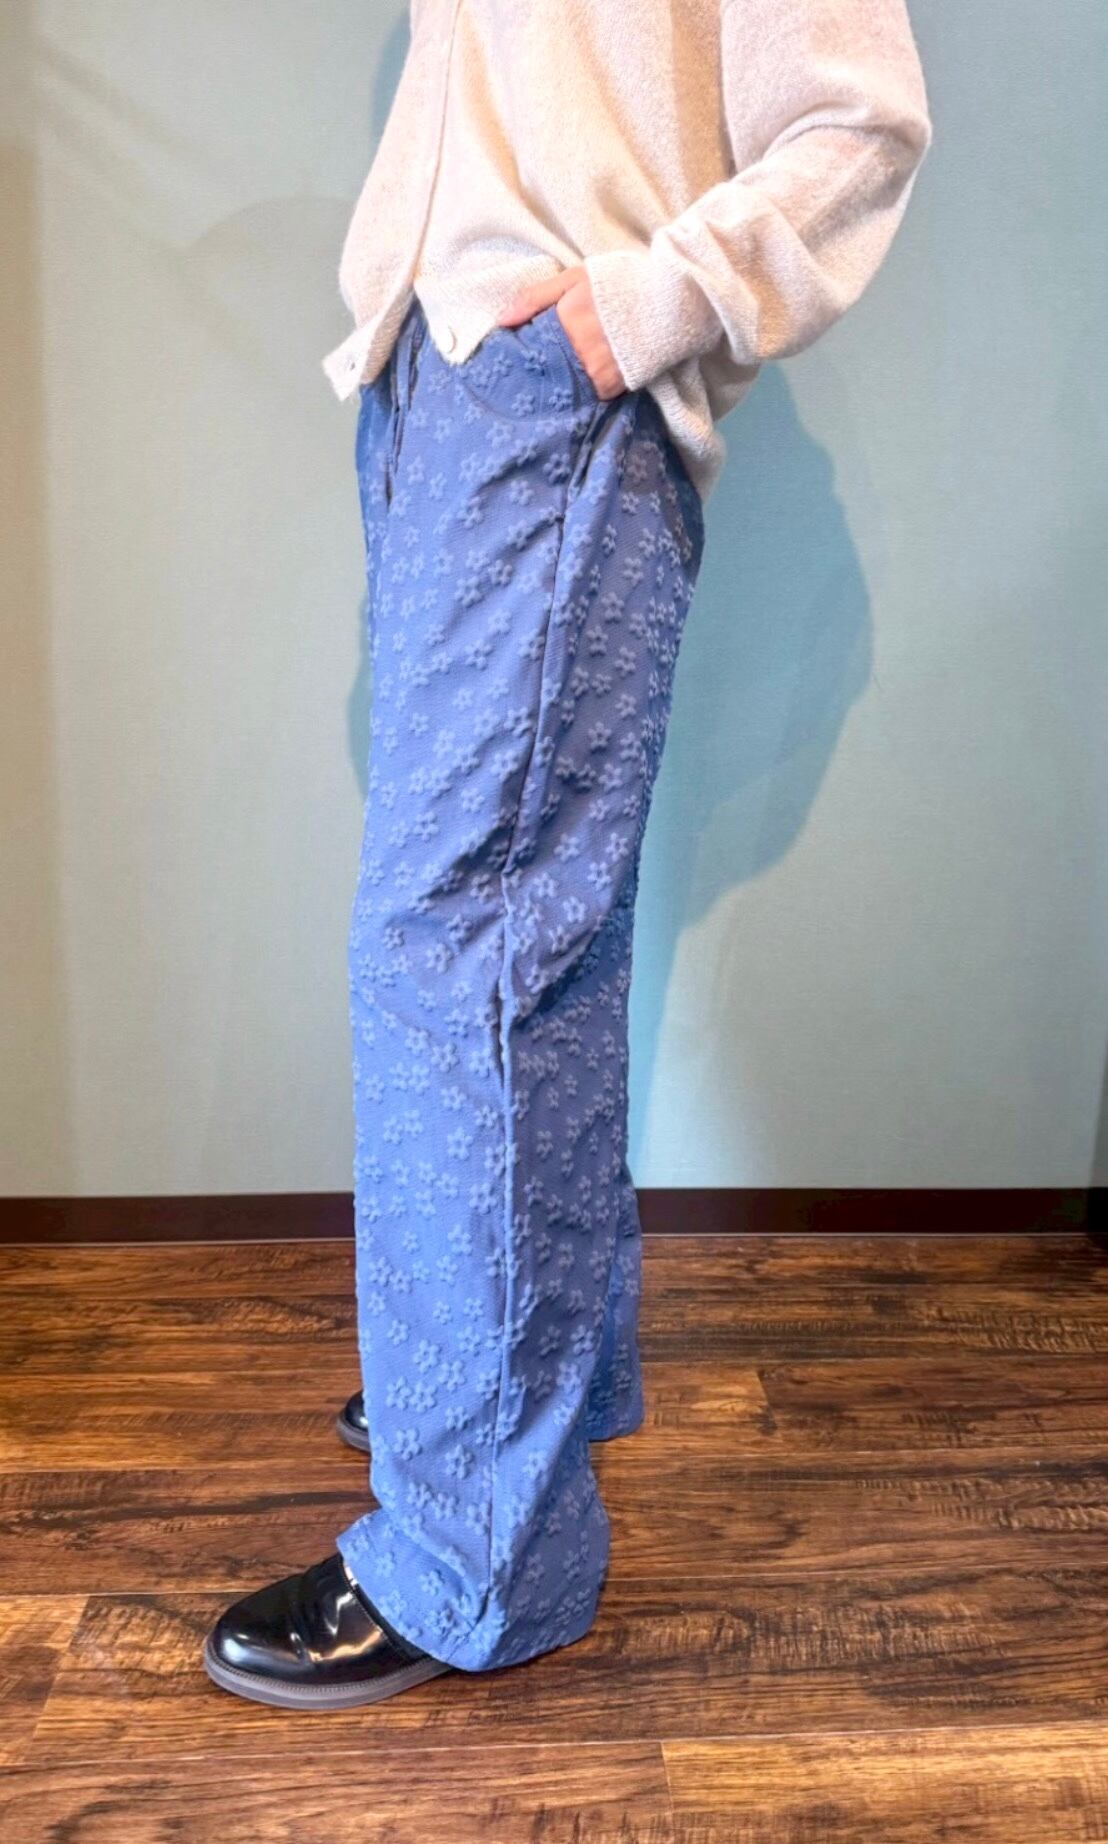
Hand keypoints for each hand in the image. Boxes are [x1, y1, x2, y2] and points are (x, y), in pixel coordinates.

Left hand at [496, 264, 625, 399]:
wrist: (667, 301)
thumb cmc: (617, 285)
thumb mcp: (574, 279)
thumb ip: (535, 298)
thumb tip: (501, 320)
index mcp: (566, 324)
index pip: (530, 351)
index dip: (521, 357)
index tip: (512, 362)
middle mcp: (580, 353)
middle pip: (547, 373)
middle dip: (538, 374)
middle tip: (528, 377)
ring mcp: (598, 373)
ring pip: (566, 388)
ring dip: (559, 386)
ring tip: (553, 381)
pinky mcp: (615, 387)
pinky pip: (589, 396)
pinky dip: (582, 391)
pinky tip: (576, 384)